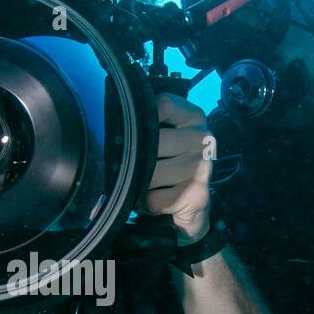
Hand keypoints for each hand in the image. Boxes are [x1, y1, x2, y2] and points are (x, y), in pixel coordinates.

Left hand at [145, 93, 212, 243]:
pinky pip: (154, 199)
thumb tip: (110, 127)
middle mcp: (202, 138)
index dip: (142, 118)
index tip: (133, 131)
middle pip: (154, 142)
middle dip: (137, 160)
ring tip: (149, 185)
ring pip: (152, 174)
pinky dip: (147, 204)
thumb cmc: (169, 167)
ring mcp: (202, 166)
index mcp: (193, 118)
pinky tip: (157, 200)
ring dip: (141, 184)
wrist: (192, 207)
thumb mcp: (161, 139)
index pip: (164, 105)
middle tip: (137, 168)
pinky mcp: (198, 194)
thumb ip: (145, 126)